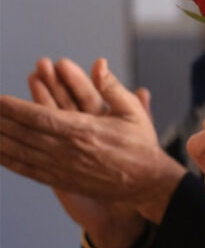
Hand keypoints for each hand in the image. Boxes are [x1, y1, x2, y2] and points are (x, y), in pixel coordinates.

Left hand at [0, 58, 185, 231]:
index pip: (39, 116)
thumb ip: (113, 88)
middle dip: (1, 121)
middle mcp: (68, 150)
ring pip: (21, 152)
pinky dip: (8, 161)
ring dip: (0, 140)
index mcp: (84, 129)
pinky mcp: (62, 181)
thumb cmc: (141, 145)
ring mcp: (62, 168)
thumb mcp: (134, 111)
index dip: (14, 108)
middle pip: (24, 134)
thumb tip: (100, 64)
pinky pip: (28, 170)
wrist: (146, 182)